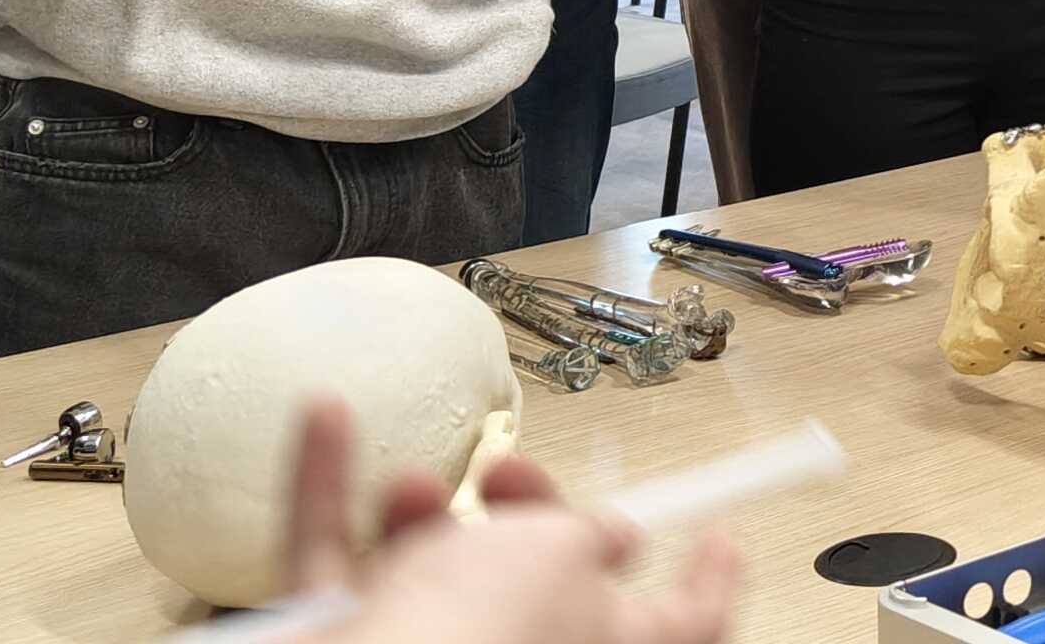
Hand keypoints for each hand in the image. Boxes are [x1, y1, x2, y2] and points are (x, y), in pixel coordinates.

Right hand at [284, 397, 739, 643]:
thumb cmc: (482, 630)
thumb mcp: (567, 552)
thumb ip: (590, 534)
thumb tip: (608, 539)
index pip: (684, 623)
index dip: (707, 579)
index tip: (720, 535)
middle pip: (541, 583)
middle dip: (525, 514)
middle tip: (507, 472)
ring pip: (431, 574)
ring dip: (421, 513)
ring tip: (413, 485)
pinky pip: (333, 564)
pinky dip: (324, 494)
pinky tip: (324, 420)